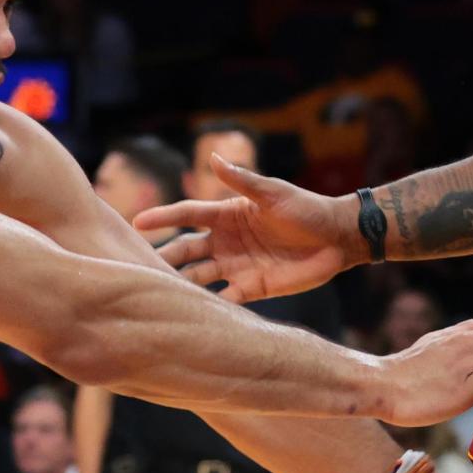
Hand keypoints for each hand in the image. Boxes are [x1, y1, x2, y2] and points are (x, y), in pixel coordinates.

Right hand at [140, 154, 355, 302]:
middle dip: (164, 256)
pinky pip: (224, 299)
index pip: (187, 215)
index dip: (162, 218)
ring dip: (180, 283)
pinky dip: (208, 306)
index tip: (136, 223)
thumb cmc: (306, 209)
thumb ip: (241, 180)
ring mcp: (236, 265)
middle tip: (137, 267)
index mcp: (227, 214)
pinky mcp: (251, 288)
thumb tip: (212, 157)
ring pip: (199, 275)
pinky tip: (190, 315)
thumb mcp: (273, 193)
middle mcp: (225, 241)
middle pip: (186, 249)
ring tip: (156, 294)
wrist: (337, 238)